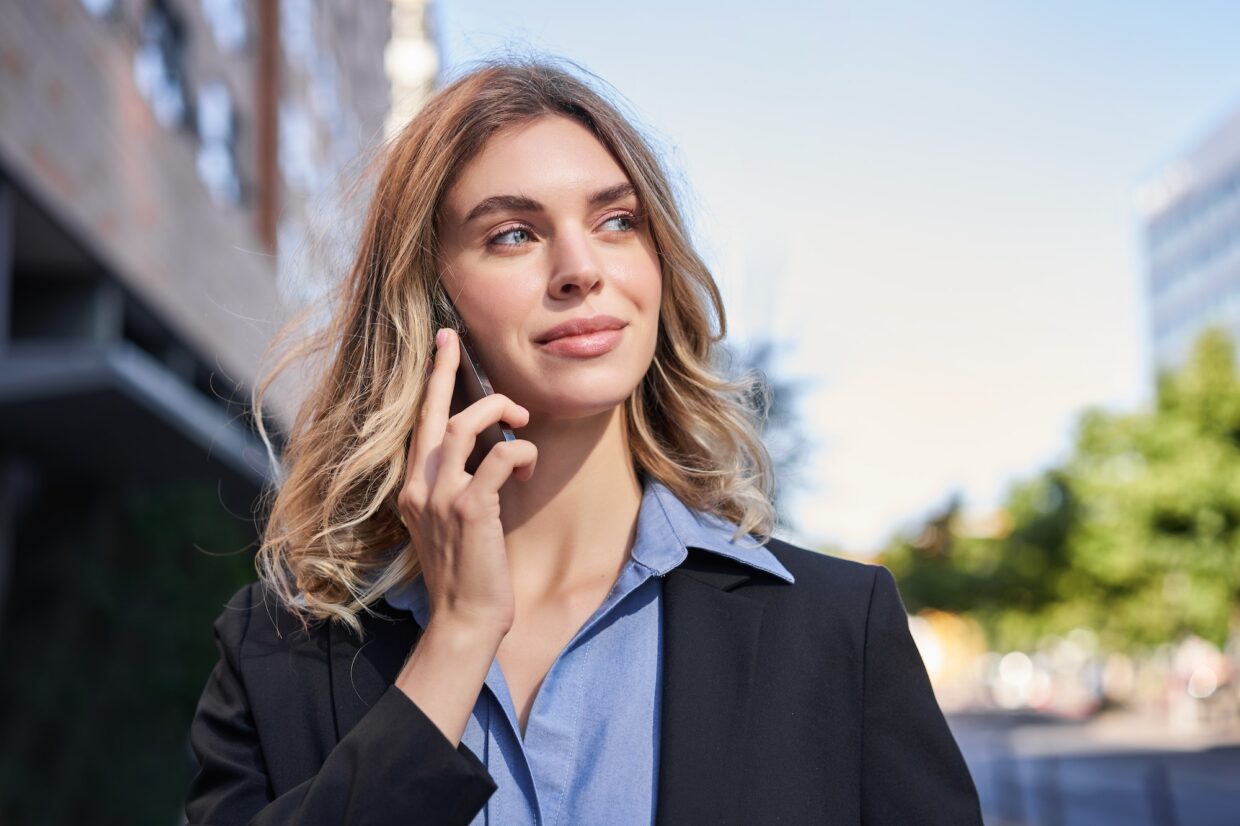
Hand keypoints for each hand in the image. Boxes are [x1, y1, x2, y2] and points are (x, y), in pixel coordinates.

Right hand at [396, 328, 537, 638]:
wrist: (463, 621)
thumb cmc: (466, 575)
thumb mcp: (448, 525)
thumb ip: (456, 488)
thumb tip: (487, 454)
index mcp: (413, 488)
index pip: (420, 423)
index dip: (433, 382)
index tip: (443, 346)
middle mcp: (419, 487)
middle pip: (432, 413)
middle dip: (445, 370)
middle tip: (455, 340)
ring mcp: (441, 497)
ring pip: (464, 426)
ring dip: (497, 412)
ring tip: (521, 419)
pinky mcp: (470, 511)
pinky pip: (498, 459)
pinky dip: (520, 452)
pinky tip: (530, 464)